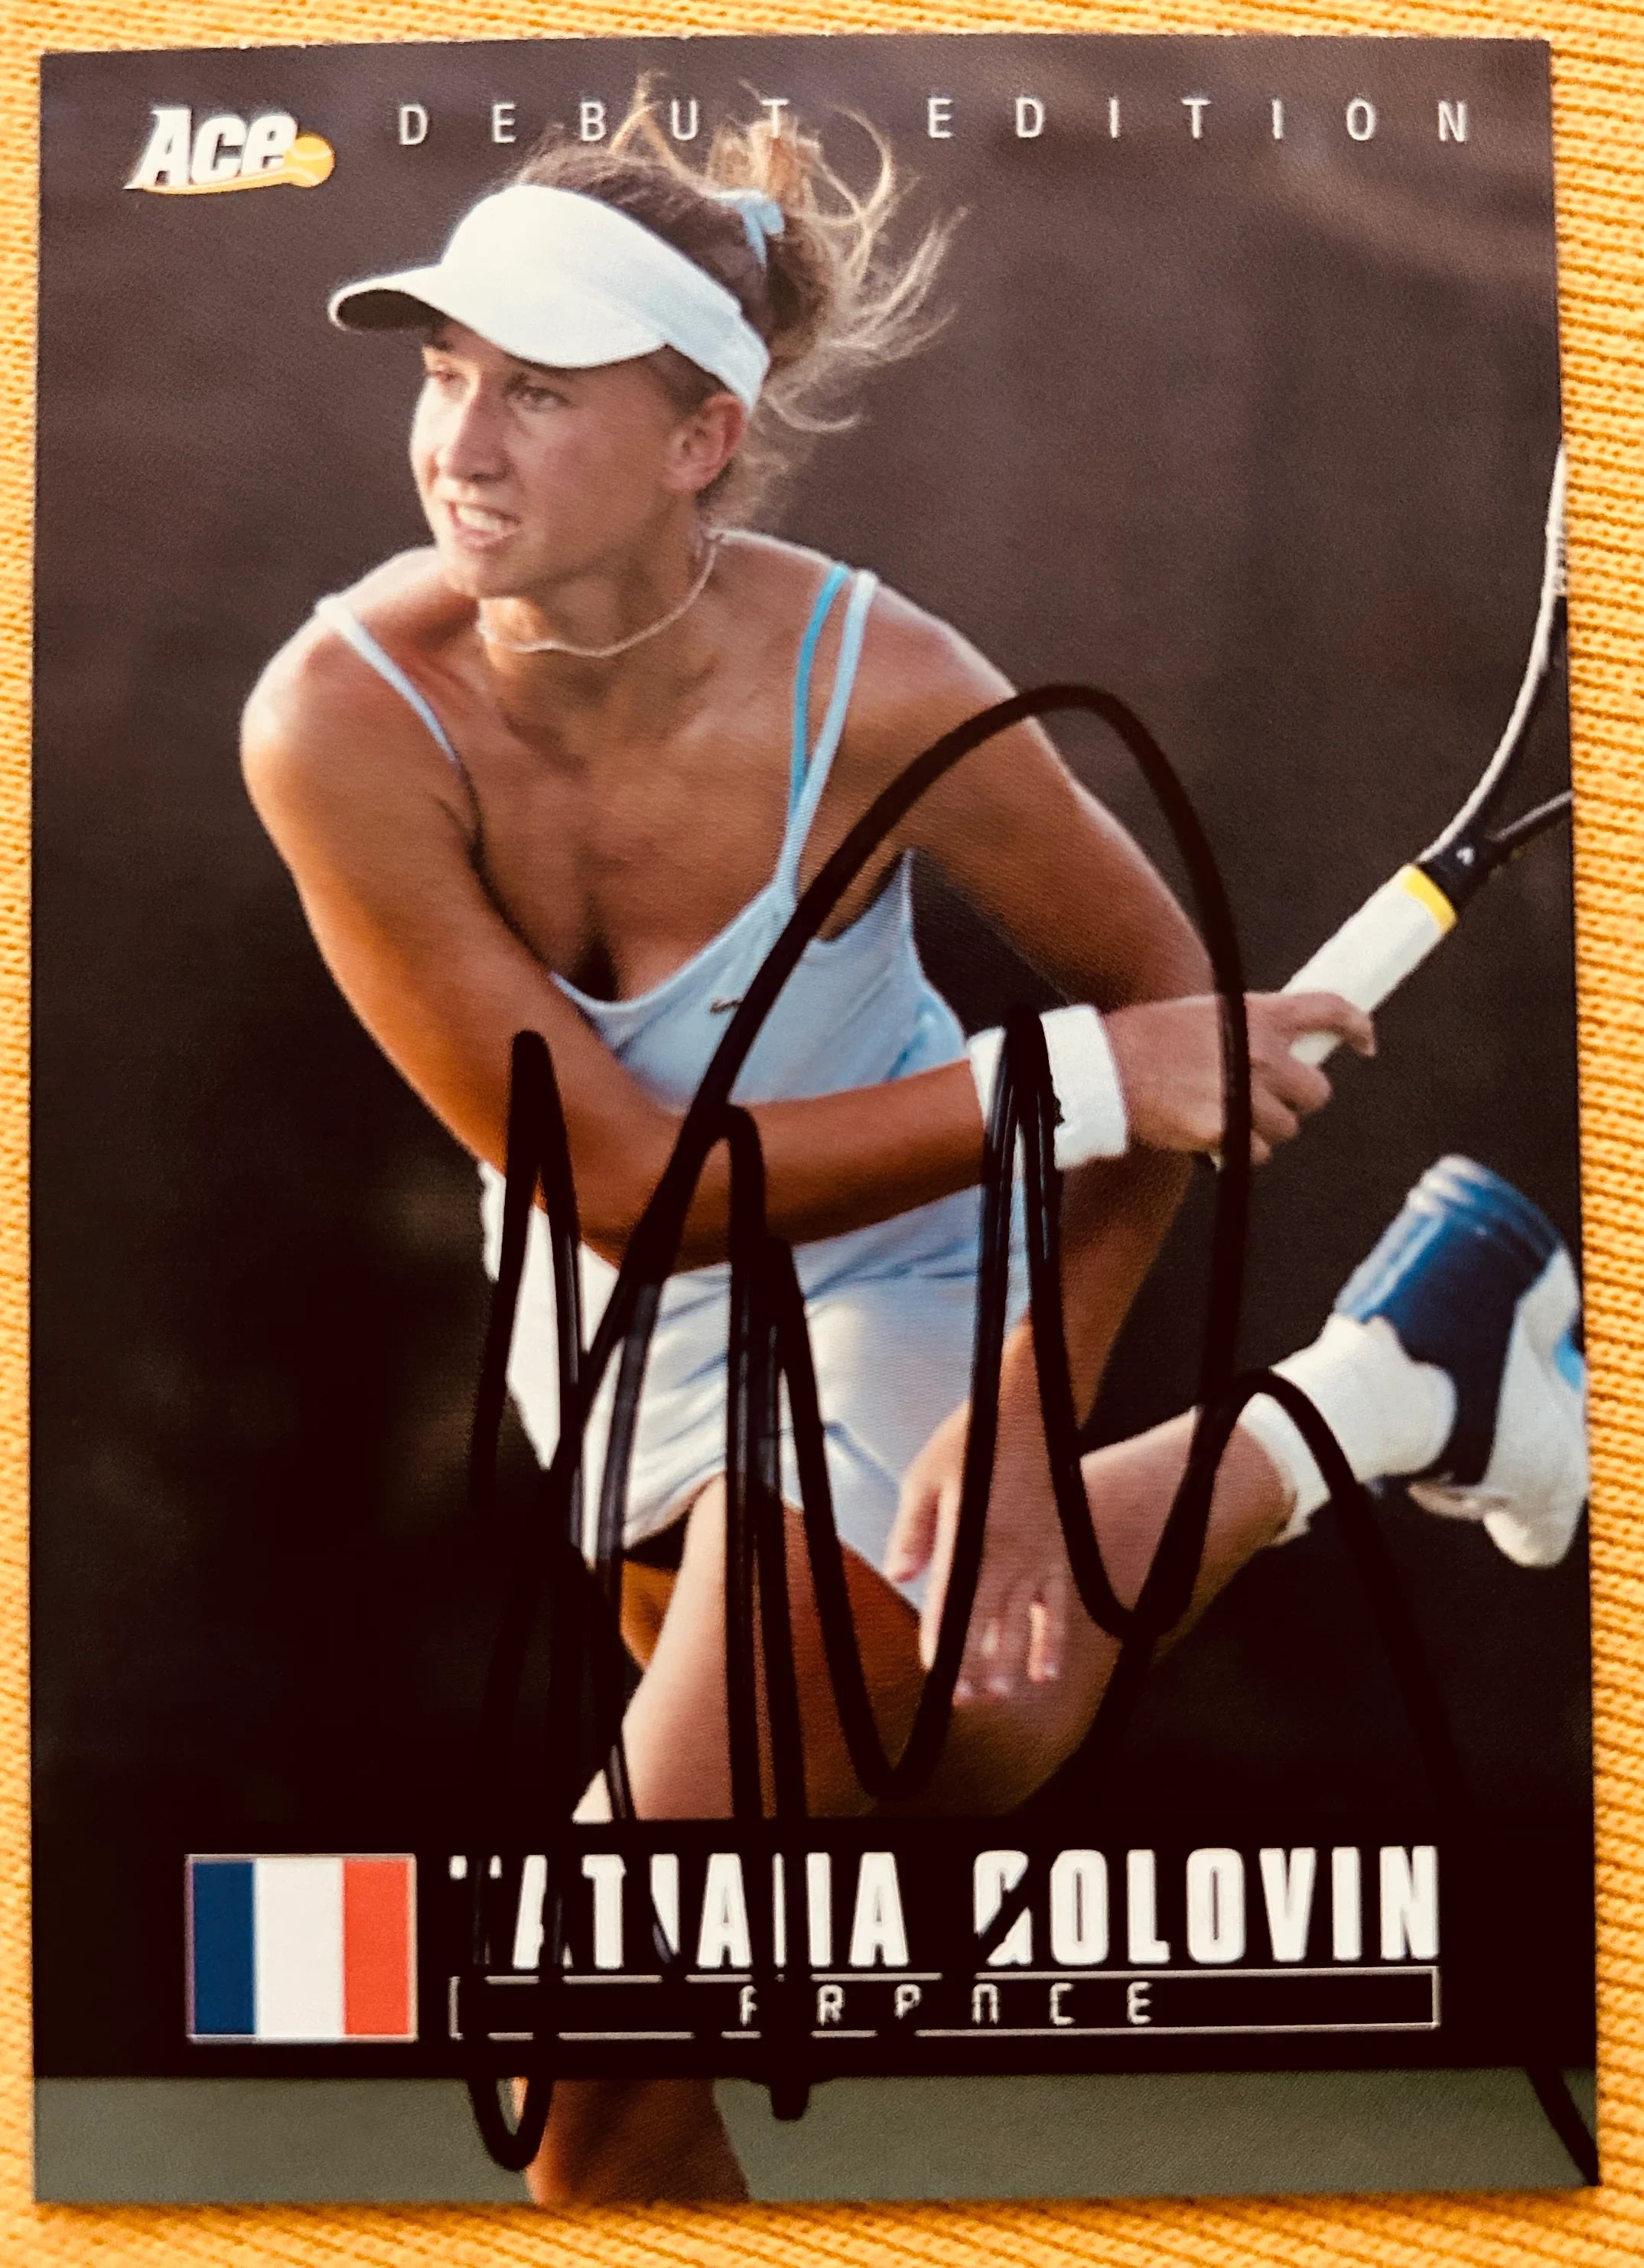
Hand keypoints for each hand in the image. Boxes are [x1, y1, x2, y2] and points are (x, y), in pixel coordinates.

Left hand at [884, 1382, 1070, 1703]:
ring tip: (998, 1695)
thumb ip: (914, 1530)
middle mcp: (1009, 1553)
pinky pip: (1058, 1605)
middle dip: (975, 1665)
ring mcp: (1038, 1555)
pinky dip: (1053, 1639)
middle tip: (964, 1702)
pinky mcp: (1056, 1551)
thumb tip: (899, 1575)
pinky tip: (1046, 1672)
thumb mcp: (927, 1477)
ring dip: (1011, 1661)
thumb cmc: (972, 1439)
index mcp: (972, 1536)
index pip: (955, 1602)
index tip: (938, 1676)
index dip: (945, 1642)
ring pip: (1024, 1621)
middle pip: (990, 1622)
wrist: (1029, 1409)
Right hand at [1104, 991, 1373, 1163]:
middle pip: (1316, 1091)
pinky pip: (1258, 1152)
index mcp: (1257, 1014)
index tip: (1366, 1042)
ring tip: (1221, 1115)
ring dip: (1262, 1129)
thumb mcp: (1204, 1016)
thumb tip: (1275, 1050)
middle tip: (1261, 1099)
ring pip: (1287, 1128)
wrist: (1105, 1070)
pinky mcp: (1228, 1130)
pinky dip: (1239, 1151)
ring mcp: (1246, 1092)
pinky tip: (1208, 1134)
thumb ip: (1246, 1029)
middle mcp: (1261, 1051)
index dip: (1356, 1026)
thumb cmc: (1145, 1040)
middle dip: (1294, 1099)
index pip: (1329, 1010)